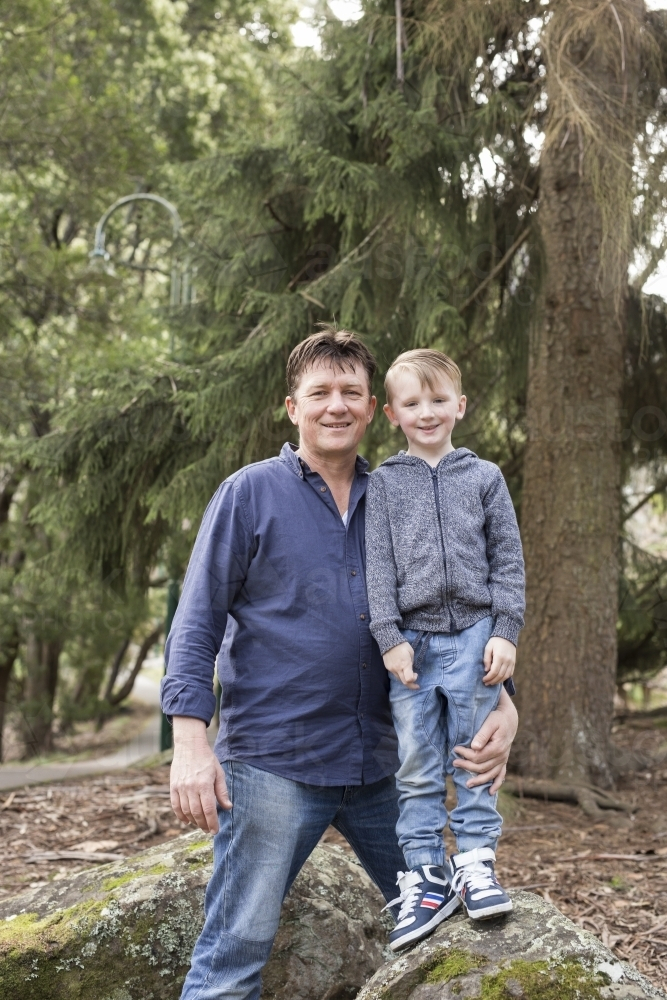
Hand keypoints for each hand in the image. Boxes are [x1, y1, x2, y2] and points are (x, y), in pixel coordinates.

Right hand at [170, 716, 231, 833]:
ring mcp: (180, 787)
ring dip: (193, 821)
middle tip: (208, 830)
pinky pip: (175, 805)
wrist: (189, 745)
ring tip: (200, 825)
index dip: (212, 822)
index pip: (208, 809)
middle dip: (203, 824)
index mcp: (204, 784)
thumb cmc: (207, 759)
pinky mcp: (173, 786)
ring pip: (186, 811)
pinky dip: (180, 815)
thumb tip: (228, 807)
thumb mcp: (218, 773)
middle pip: (197, 813)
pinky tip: (186, 821)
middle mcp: (191, 787)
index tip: (215, 831)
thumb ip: (222, 791)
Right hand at [383, 641, 418, 688]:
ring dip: (405, 680)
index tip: (416, 675)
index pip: (409, 679)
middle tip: (416, 685)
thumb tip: (411, 669)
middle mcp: (397, 669)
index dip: (414, 680)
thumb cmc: (403, 646)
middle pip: (404, 682)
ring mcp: (391, 669)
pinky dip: (400, 675)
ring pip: (399, 679)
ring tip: (409, 676)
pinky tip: (402, 671)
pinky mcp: (388, 668)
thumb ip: (411, 663)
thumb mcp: (411, 653)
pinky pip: (395, 675)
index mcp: (405, 664)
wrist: (389, 641)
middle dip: (411, 685)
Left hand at [452, 688, 517, 792]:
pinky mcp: (503, 761)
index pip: (478, 757)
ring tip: (467, 784)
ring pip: (490, 774)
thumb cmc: (497, 718)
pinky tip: (490, 792)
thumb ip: (482, 735)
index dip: (465, 755)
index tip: (455, 749)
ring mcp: (503, 760)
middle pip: (482, 767)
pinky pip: (501, 775)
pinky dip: (496, 784)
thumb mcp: (490, 722)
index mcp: (497, 747)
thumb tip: (474, 747)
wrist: (509, 719)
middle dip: (467, 766)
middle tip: (454, 763)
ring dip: (479, 781)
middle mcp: (501, 756)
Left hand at [483, 636, 515, 684]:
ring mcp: (512, 662)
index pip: (494, 671)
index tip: (483, 679)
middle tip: (486, 683)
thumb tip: (486, 670)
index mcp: (500, 656)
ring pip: (506, 676)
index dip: (489, 677)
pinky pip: (510, 673)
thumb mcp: (488, 648)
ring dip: (498, 681)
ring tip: (491, 683)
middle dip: (492, 681)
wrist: (507, 636)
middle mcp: (507, 661)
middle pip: (500, 675)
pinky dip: (504, 678)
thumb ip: (486, 659)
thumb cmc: (495, 641)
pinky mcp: (514, 663)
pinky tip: (498, 679)